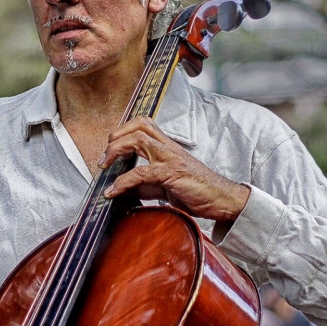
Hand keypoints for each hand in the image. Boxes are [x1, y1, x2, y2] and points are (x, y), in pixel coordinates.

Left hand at [99, 116, 249, 222]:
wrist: (223, 200)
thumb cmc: (197, 192)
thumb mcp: (167, 186)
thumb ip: (147, 184)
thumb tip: (125, 189)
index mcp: (168, 147)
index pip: (143, 126)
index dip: (123, 131)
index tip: (110, 148)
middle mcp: (169, 148)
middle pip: (138, 125)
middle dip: (116, 137)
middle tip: (103, 158)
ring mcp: (170, 158)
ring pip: (138, 140)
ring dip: (115, 151)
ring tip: (103, 167)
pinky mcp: (171, 173)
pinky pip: (141, 172)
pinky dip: (122, 182)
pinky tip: (113, 192)